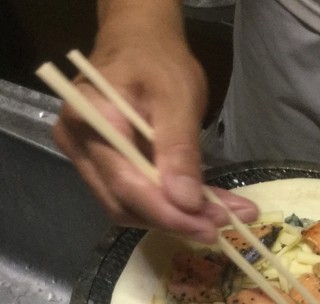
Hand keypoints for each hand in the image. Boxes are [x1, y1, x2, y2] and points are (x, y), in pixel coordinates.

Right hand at [52, 2, 257, 243]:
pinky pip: (139, 199)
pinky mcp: (109, 170)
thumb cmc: (157, 61)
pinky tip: (210, 207)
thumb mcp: (178, 96)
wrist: (140, 46)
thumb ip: (179, 149)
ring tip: (224, 216)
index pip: (125, 184)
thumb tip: (186, 202)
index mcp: (90, 120)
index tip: (210, 227)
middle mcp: (80, 147)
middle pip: (125, 205)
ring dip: (179, 219)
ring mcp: (91, 161)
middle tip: (223, 224)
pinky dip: (175, 208)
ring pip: (132, 209)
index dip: (167, 213)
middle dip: (177, 220)